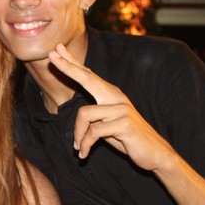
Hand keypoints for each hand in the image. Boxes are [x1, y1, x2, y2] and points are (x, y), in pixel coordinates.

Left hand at [47, 44, 176, 172]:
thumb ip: (94, 117)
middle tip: (50, 56)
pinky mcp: (124, 124)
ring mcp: (121, 109)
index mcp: (111, 95)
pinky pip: (94, 132)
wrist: (154, 153)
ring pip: (84, 114)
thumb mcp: (107, 125)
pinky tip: (84, 154)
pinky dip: (85, 144)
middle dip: (67, 67)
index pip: (88, 75)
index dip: (72, 62)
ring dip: (78, 135)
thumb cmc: (128, 139)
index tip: (57, 50)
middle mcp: (116, 97)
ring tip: (78, 148)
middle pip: (88, 78)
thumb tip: (79, 116)